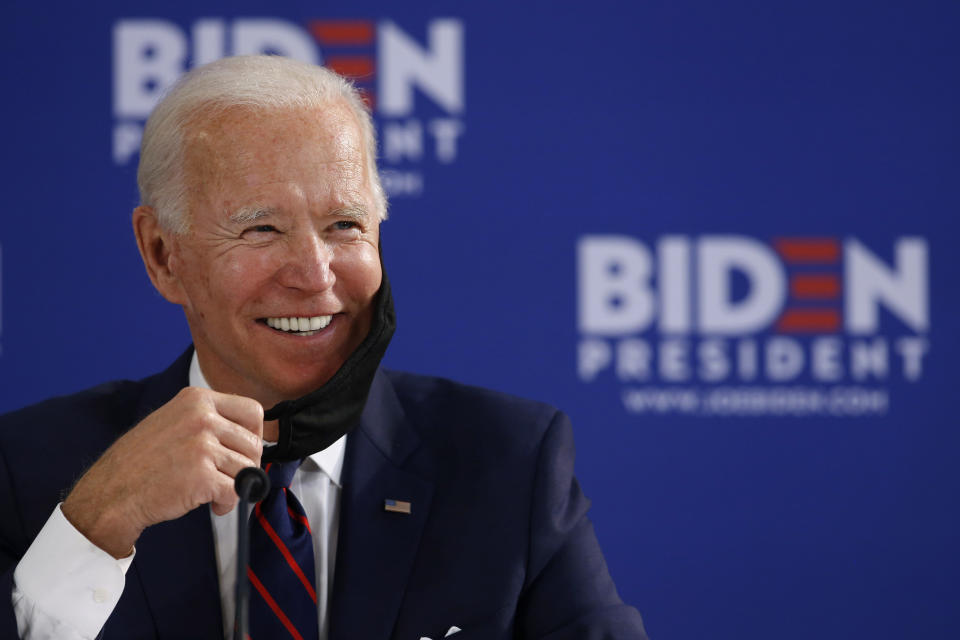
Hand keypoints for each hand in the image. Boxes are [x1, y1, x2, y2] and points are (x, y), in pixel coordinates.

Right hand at [62, 387, 263, 557]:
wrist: (110, 494)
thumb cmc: (141, 462)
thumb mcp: (174, 421)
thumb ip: (209, 420)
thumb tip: (250, 436)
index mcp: (197, 399)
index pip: (252, 410)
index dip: (255, 435)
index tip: (244, 451)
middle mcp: (202, 417)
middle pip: (254, 443)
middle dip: (247, 466)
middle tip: (229, 479)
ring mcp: (202, 445)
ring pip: (248, 468)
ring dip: (237, 487)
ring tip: (215, 494)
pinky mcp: (202, 474)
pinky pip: (237, 490)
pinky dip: (228, 502)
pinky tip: (213, 505)